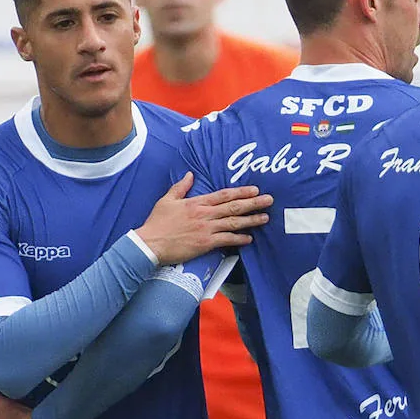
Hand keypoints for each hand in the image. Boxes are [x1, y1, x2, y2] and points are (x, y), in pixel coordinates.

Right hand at [136, 173, 273, 264]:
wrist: (150, 243)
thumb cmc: (157, 222)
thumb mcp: (167, 199)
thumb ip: (181, 187)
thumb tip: (190, 174)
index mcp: (197, 202)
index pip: (224, 195)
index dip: (241, 192)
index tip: (255, 190)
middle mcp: (205, 214)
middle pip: (234, 207)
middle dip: (253, 203)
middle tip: (269, 200)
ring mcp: (207, 229)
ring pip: (234, 223)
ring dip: (251, 220)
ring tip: (265, 217)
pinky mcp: (205, 243)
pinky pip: (227, 240)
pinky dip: (239, 239)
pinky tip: (249, 238)